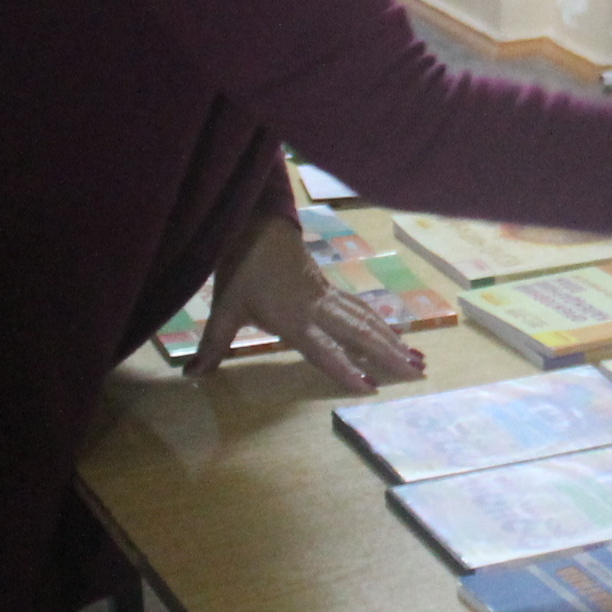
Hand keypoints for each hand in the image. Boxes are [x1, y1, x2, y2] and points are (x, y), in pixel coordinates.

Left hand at [190, 210, 423, 393]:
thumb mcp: (224, 308)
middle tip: (417, 371)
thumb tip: (192, 375)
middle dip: (388, 353)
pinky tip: (395, 335)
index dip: (345, 369)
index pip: (324, 348)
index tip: (370, 387)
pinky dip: (381, 324)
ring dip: (392, 340)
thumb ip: (213, 345)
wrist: (258, 224)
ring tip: (418, 358)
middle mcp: (317, 308)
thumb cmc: (241, 267)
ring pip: (367, 320)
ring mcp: (327, 297)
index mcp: (293, 317)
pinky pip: (361, 309)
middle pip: (359, 333)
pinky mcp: (329, 289)